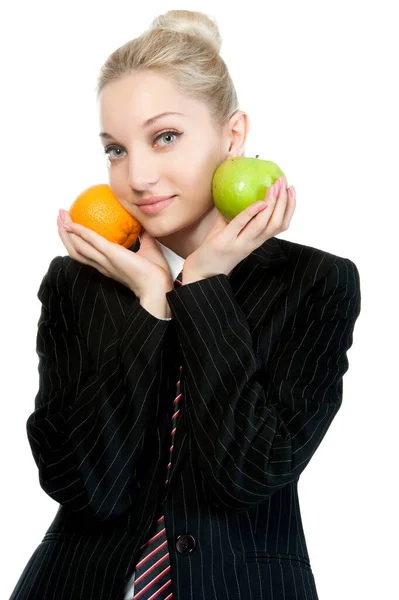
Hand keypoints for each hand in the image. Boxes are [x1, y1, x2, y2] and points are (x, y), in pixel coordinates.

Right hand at [57, 210, 173, 297]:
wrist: (158, 286)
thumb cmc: (156, 272)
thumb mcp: (149, 248)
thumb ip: (143, 236)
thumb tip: (143, 222)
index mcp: (109, 265)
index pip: (88, 253)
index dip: (77, 241)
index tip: (72, 227)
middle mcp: (103, 265)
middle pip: (75, 250)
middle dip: (64, 234)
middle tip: (59, 218)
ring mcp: (105, 261)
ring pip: (76, 247)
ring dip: (65, 232)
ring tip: (60, 216)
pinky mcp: (111, 255)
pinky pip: (91, 241)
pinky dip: (79, 232)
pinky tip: (72, 223)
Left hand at [183, 176, 295, 280]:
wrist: (201, 273)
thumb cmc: (213, 250)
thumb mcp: (227, 230)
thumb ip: (234, 214)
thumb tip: (237, 189)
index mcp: (256, 240)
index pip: (281, 225)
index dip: (289, 208)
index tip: (291, 190)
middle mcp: (253, 243)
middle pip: (277, 224)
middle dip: (285, 202)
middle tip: (285, 183)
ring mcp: (240, 244)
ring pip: (264, 224)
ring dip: (273, 204)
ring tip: (275, 187)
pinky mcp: (225, 242)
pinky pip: (241, 224)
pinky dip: (252, 212)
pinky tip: (259, 202)